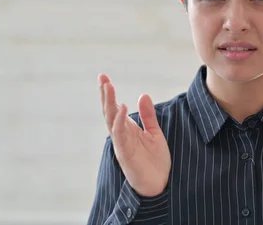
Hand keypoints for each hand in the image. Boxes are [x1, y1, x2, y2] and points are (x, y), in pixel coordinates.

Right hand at [99, 74, 170, 196]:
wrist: (160, 185)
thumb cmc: (155, 162)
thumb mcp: (154, 133)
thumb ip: (148, 116)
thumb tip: (143, 95)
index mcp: (128, 130)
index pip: (115, 108)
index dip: (109, 94)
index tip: (104, 78)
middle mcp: (122, 135)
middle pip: (110, 112)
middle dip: (106, 95)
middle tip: (102, 78)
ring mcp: (122, 144)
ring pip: (112, 121)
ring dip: (110, 103)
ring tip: (109, 87)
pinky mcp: (125, 154)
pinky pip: (120, 135)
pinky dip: (120, 121)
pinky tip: (122, 108)